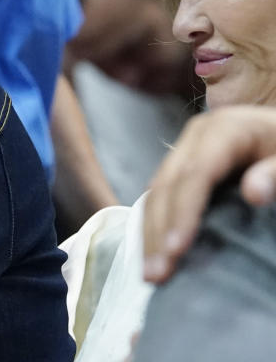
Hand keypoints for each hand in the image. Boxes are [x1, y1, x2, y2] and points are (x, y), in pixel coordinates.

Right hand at [142, 105, 275, 283]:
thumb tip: (254, 193)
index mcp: (225, 129)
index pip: (195, 174)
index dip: (183, 213)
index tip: (176, 250)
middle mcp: (197, 137)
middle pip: (167, 185)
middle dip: (157, 231)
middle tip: (155, 274)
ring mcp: (187, 150)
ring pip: (156, 192)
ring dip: (149, 234)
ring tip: (150, 273)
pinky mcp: (184, 166)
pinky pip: (160, 195)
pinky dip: (154, 225)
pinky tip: (154, 252)